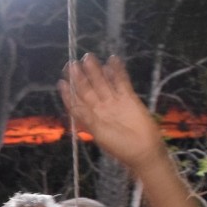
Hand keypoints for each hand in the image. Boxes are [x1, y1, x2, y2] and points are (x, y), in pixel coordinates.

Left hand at [58, 54, 164, 170]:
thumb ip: (87, 118)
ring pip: (103, 83)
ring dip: (95, 71)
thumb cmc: (120, 146)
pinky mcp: (129, 98)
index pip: (77, 102)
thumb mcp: (100, 133)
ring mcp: (114, 101)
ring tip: (88, 57)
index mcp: (91, 118)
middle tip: (72, 64)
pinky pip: (122, 82)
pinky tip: (112, 60)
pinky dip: (117, 71)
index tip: (61, 81)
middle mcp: (100, 108)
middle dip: (80, 77)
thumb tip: (73, 104)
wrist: (144, 150)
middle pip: (88, 89)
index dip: (69, 93)